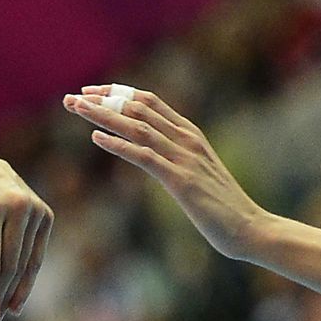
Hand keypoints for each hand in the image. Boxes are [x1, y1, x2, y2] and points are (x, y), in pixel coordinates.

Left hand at [63, 86, 268, 261]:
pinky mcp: (181, 181)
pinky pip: (144, 157)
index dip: (117, 93)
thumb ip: (175, 156)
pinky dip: (118, 145)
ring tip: (75, 108)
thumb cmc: (220, 205)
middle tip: (70, 99)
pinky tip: (95, 137)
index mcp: (189, 133)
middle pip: (138, 110)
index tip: (90, 92)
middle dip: (102, 101)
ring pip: (137, 128)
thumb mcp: (195, 172)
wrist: (250, 228)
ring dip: (103, 116)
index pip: (148, 102)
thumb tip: (151, 152)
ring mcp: (184, 158)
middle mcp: (186, 139)